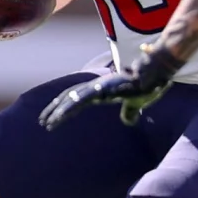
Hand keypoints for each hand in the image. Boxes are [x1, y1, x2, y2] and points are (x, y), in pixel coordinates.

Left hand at [40, 45, 183, 128]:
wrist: (156, 73)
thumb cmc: (147, 85)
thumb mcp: (136, 103)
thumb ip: (129, 112)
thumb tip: (128, 121)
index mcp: (101, 89)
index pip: (76, 97)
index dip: (63, 106)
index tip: (53, 117)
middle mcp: (95, 86)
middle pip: (68, 96)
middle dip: (54, 108)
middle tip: (42, 121)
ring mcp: (97, 86)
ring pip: (71, 98)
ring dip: (57, 111)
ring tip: (46, 123)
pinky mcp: (102, 88)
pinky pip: (81, 99)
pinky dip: (68, 108)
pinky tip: (59, 116)